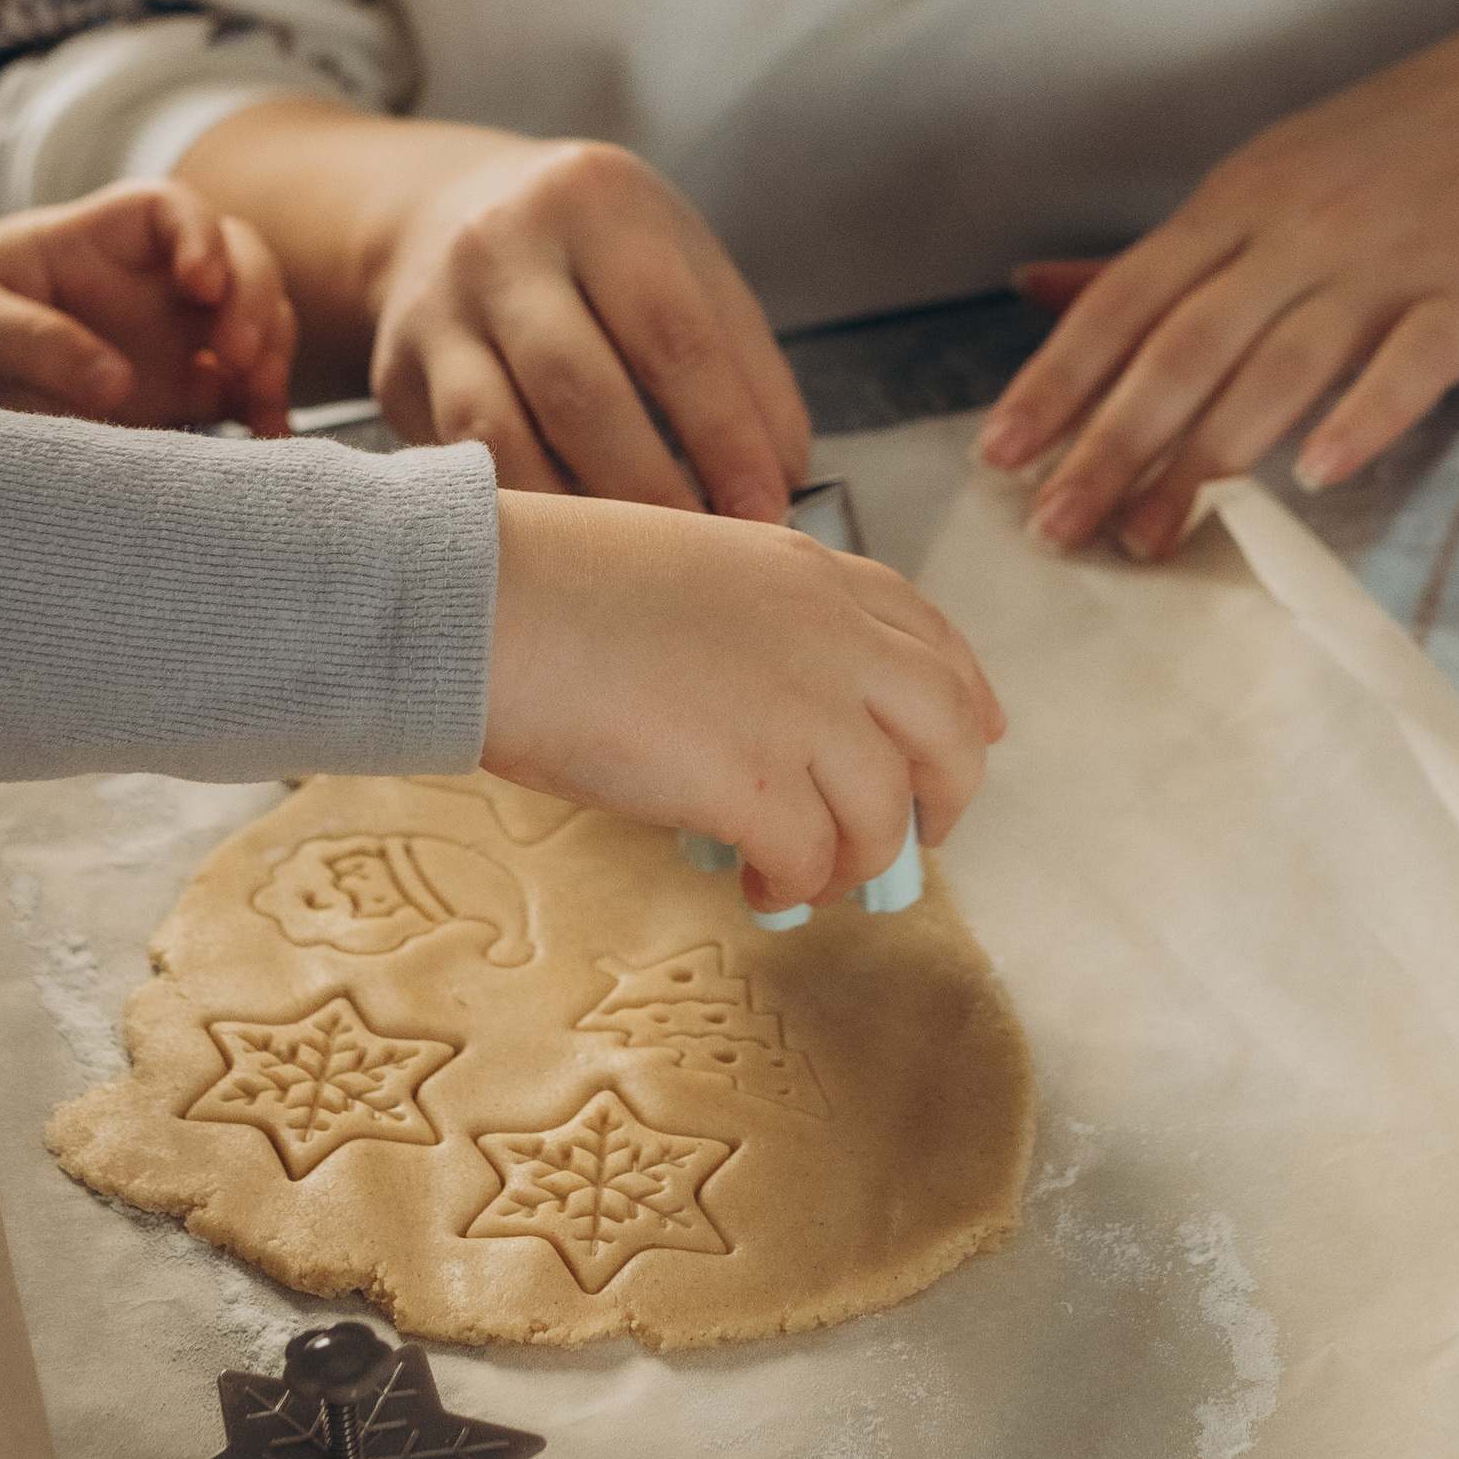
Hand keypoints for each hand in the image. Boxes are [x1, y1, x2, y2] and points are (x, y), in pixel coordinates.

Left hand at [0, 180, 294, 432]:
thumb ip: (31, 339)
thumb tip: (116, 383)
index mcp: (97, 239)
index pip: (169, 209)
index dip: (199, 233)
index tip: (200, 280)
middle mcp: (150, 282)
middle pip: (236, 262)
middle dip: (253, 300)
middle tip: (241, 353)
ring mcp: (171, 338)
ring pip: (254, 323)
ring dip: (272, 356)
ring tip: (265, 406)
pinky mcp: (176, 395)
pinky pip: (238, 394)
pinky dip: (263, 411)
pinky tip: (269, 438)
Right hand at [370, 137, 810, 517]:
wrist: (443, 214)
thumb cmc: (594, 254)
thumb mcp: (679, 264)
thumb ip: (742, 362)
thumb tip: (777, 483)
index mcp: (598, 201)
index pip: (673, 332)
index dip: (725, 433)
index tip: (766, 507)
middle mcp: (503, 244)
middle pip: (581, 388)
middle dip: (655, 488)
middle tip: (709, 554)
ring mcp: (437, 311)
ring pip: (501, 436)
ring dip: (578, 517)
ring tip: (640, 569)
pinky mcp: (396, 375)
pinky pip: (459, 464)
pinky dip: (522, 514)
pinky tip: (571, 552)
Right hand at [481, 491, 1004, 912]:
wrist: (484, 602)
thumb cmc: (546, 586)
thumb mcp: (687, 571)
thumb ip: (755, 630)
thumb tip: (772, 719)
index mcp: (807, 571)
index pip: (928, 631)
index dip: (962, 694)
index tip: (974, 734)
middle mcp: (828, 633)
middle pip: (949, 726)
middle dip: (946, 792)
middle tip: (913, 837)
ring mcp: (802, 707)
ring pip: (887, 811)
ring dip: (855, 858)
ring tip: (804, 877)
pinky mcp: (757, 782)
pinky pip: (814, 861)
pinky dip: (794, 886)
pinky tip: (755, 887)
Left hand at [976, 0, 1458, 556]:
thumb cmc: (1390, 152)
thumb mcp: (1259, 184)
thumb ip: (1154, 259)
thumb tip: (1032, 287)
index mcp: (1234, 207)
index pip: (1123, 301)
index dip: (1058, 379)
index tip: (1000, 454)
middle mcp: (1297, 231)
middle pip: (1185, 345)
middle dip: (1111, 439)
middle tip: (1054, 523)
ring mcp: (1386, 262)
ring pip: (1280, 362)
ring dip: (1209, 454)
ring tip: (1151, 534)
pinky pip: (1409, 361)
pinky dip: (1363, 414)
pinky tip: (1318, 471)